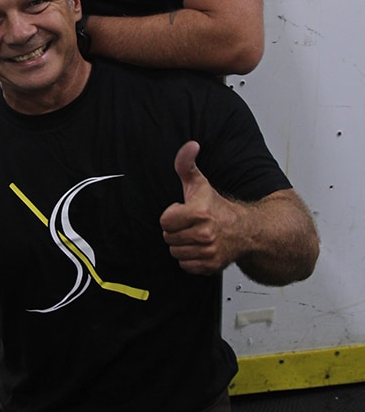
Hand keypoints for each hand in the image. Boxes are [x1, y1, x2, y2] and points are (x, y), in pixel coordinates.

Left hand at [160, 141, 238, 274]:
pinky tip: (199, 247)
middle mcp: (205, 233)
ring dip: (182, 244)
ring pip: (175, 252)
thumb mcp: (200, 183)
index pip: (165, 221)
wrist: (247, 231)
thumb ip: (186, 164)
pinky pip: (185, 265)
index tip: (183, 211)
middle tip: (190, 224)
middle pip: (168, 237)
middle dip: (176, 230)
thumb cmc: (218, 207)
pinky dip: (190, 258)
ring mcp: (208, 251)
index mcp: (200, 212)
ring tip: (195, 235)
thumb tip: (190, 145)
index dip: (172, 215)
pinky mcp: (210, 266)